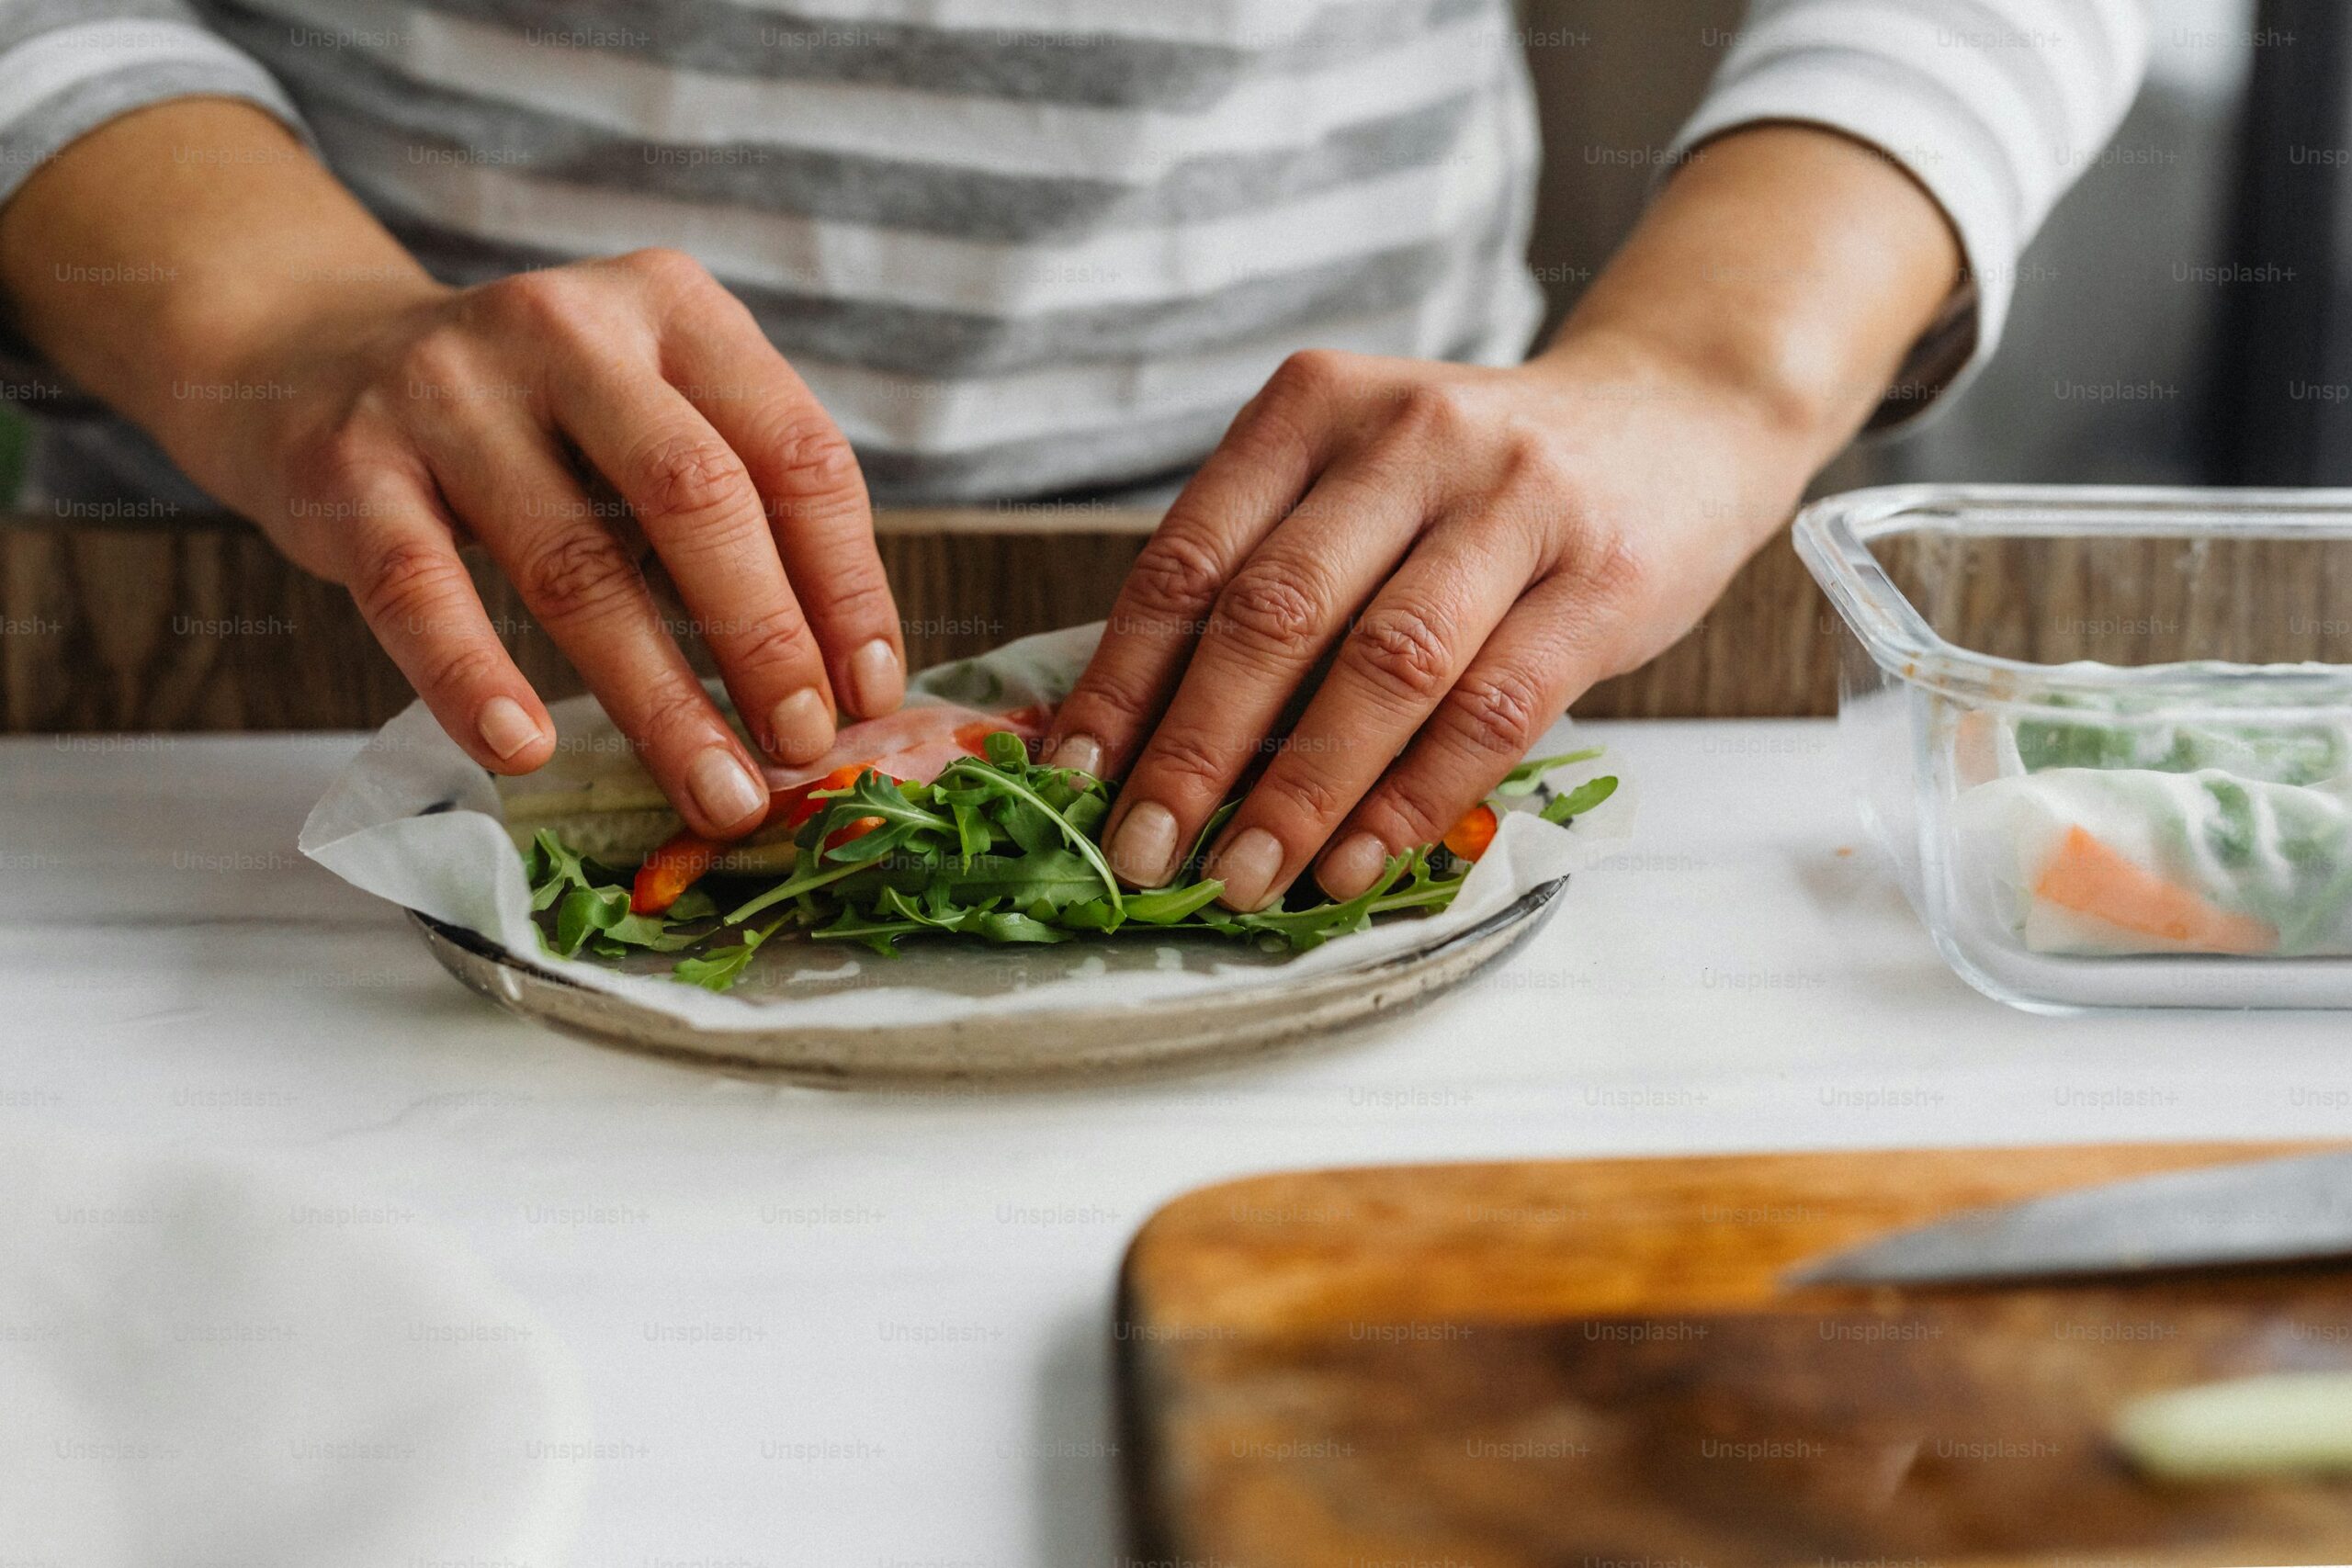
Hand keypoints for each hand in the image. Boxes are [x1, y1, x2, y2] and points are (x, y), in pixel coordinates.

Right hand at [188, 248, 904, 838]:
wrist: (307, 353)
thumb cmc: (530, 420)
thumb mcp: (650, 415)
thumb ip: (740, 513)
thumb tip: (842, 684)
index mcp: (675, 307)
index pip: (797, 453)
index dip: (847, 584)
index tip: (871, 695)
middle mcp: (568, 329)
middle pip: (698, 499)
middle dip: (766, 640)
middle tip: (805, 750)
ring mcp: (447, 390)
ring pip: (574, 563)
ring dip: (657, 699)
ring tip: (713, 793)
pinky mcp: (349, 464)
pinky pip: (420, 587)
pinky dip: (474, 677)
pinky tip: (522, 750)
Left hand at [1041, 338, 1815, 908]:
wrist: (1678, 416)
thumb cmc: (1481, 482)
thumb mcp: (1360, 480)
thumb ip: (1266, 574)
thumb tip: (1140, 738)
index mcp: (1316, 406)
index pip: (1191, 557)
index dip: (1124, 678)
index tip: (1075, 778)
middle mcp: (1409, 436)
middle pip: (1275, 612)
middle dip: (1195, 750)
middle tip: (1144, 852)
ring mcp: (1515, 500)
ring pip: (1385, 666)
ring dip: (1302, 791)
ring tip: (1245, 877)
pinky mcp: (1602, 576)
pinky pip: (1492, 708)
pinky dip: (1414, 798)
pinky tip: (1359, 861)